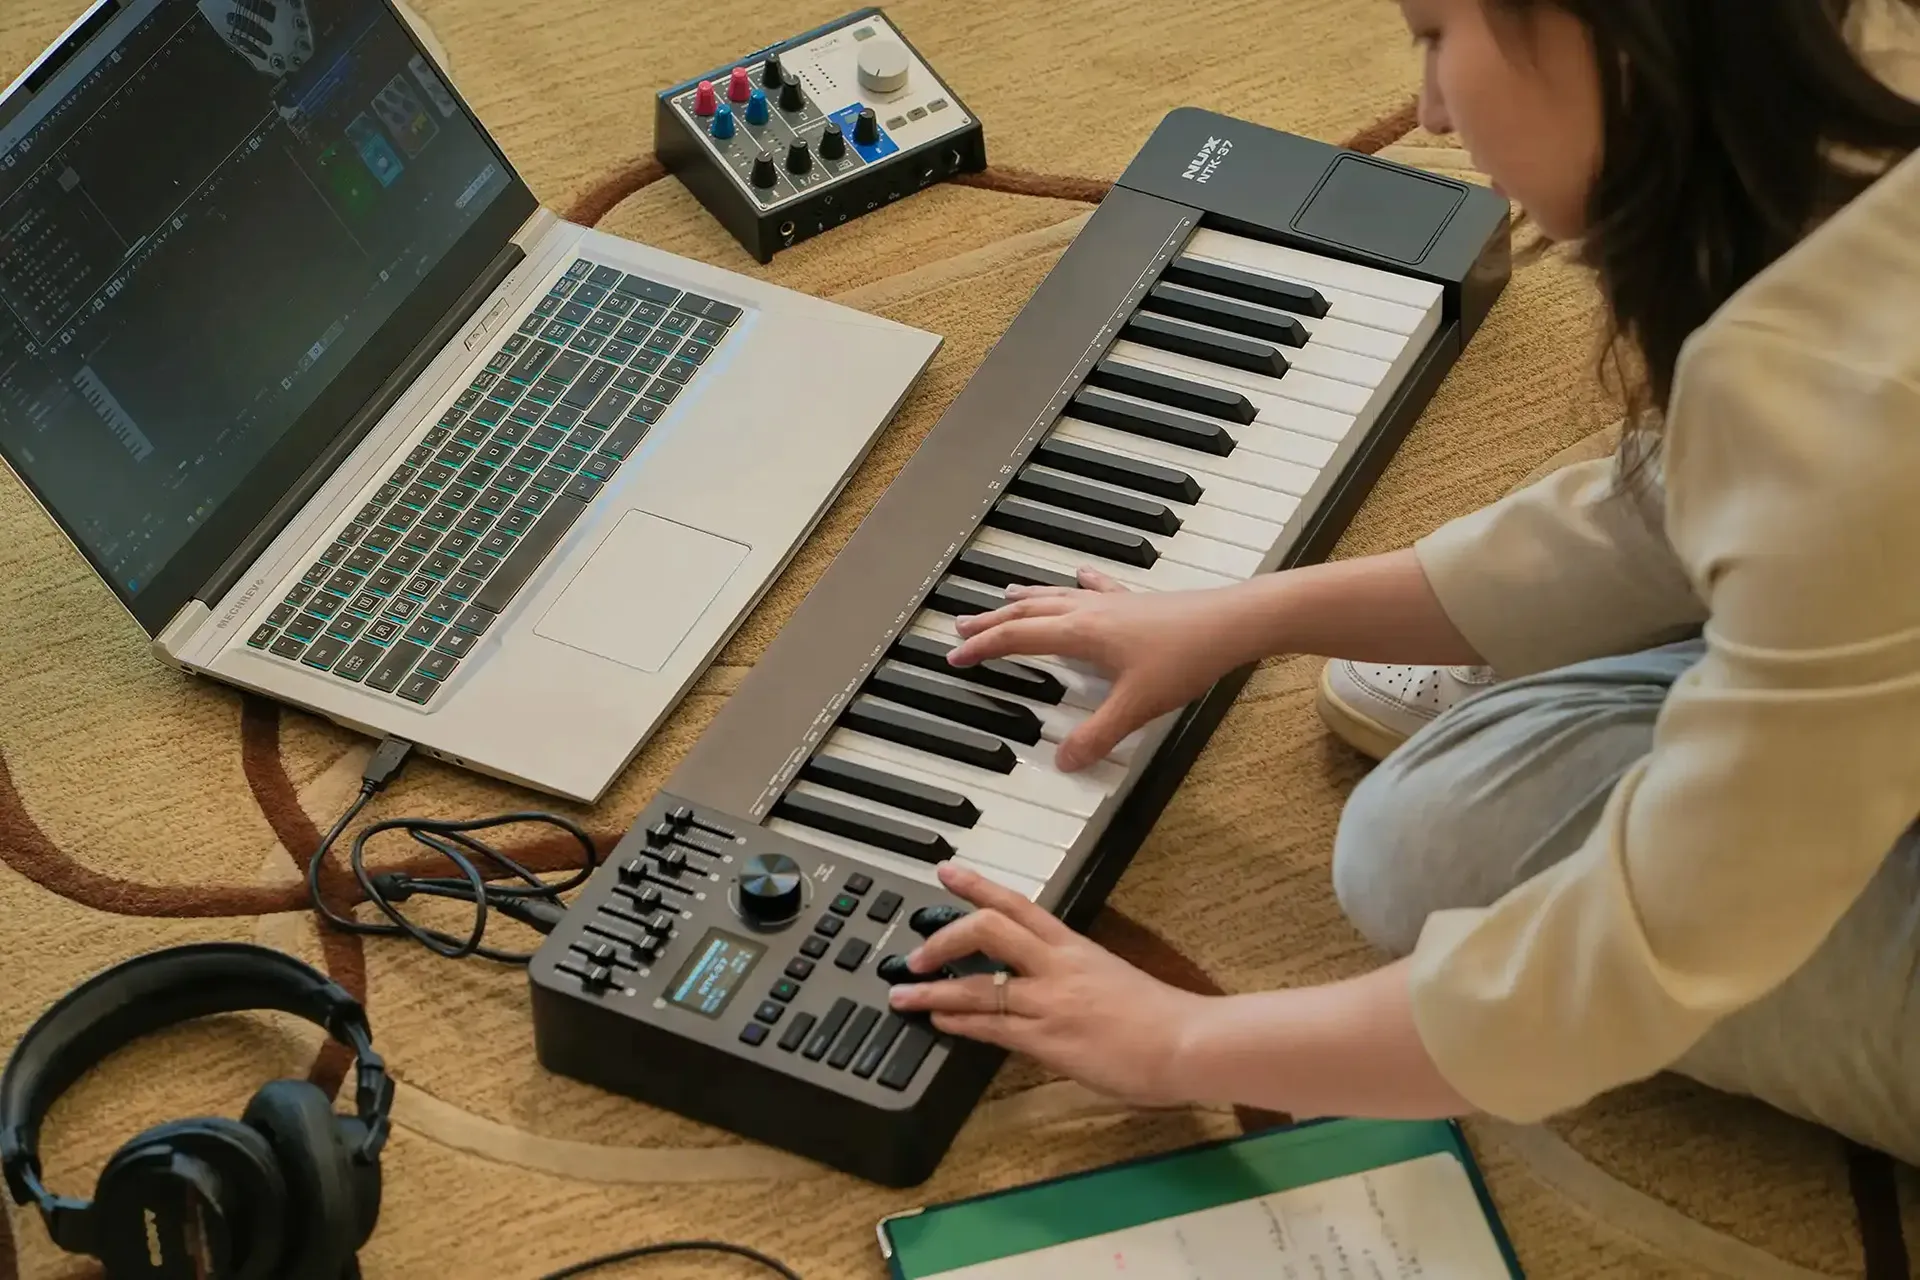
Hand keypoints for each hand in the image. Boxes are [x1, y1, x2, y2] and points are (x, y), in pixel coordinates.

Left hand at [886, 863, 1211, 1107]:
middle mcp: (1057, 966)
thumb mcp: (1111, 980)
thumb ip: (1074, 975)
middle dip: (945, 936)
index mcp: (1075, 946)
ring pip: (979, 985)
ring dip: (934, 991)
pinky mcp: (1049, 1041)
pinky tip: (939, 1021)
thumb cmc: (1161, 1016)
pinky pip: (994, 1027)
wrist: (1188, 1042)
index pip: (1018, 904)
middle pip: (990, 930)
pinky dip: (960, 1022)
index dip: (978, 885)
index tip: (947, 872)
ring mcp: (1051, 1002)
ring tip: (903, 994)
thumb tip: (1047, 983)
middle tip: (916, 950)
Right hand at [947, 568, 1253, 769]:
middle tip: (962, 626)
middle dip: (991, 621)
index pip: (1017, 639)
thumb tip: (1064, 762)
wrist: (1230, 624)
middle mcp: (1088, 611)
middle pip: (1027, 612)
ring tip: (1003, 597)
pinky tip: (1081, 575)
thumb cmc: (1185, 657)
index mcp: (1079, 633)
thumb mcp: (1136, 707)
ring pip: (1054, 596)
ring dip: (1024, 600)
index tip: (955, 656)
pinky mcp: (1136, 603)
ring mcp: (1112, 603)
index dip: (983, 648)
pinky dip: (1079, 583)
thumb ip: (1097, 736)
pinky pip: (1096, 588)